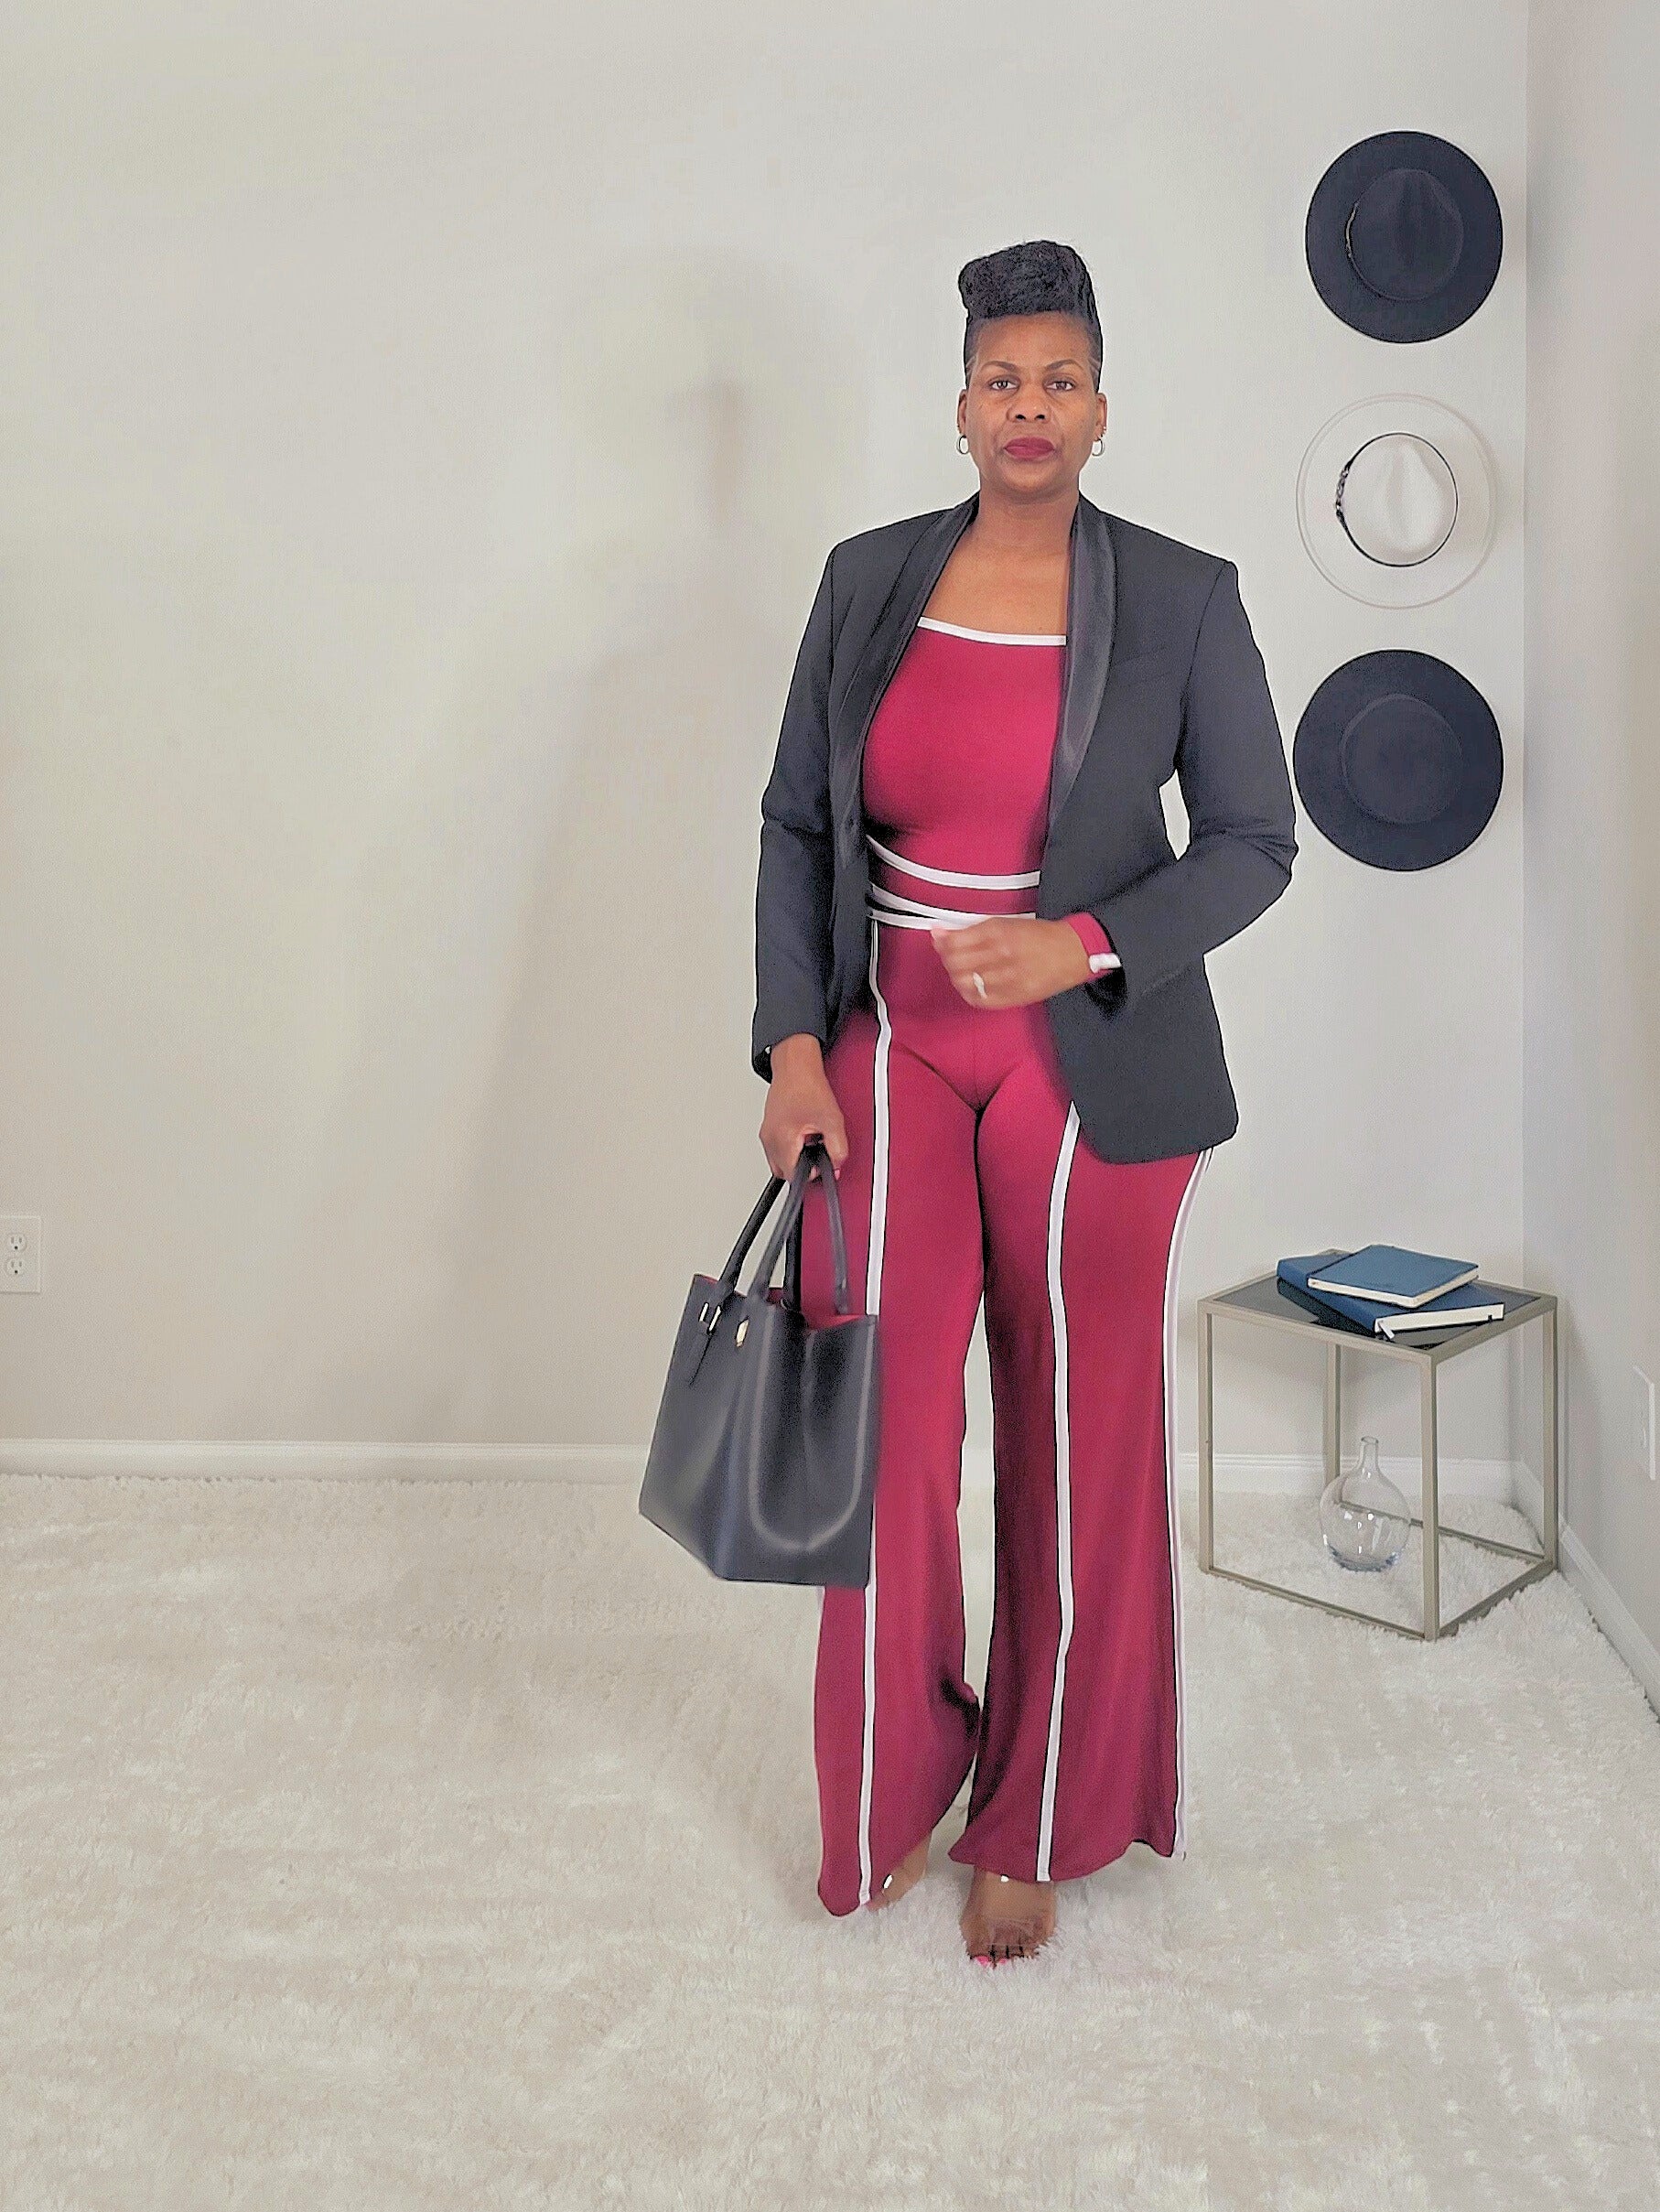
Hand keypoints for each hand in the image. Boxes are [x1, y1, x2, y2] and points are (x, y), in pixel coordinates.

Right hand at [759, 1034, 848, 1181]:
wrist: (796, 1067)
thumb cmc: (808, 1087)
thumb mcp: (832, 1120)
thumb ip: (838, 1148)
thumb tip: (837, 1166)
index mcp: (783, 1140)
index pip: (794, 1176)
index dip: (812, 1172)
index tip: (821, 1163)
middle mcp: (769, 1139)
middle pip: (785, 1172)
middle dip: (803, 1166)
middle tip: (817, 1148)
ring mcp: (766, 1134)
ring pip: (780, 1161)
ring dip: (795, 1157)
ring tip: (809, 1139)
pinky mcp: (767, 1129)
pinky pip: (777, 1149)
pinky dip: (790, 1147)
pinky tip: (801, 1133)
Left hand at [928, 917, 1091, 1008]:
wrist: (1072, 952)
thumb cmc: (1038, 935)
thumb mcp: (1005, 923)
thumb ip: (971, 929)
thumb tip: (939, 932)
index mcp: (998, 932)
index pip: (954, 943)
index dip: (942, 943)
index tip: (941, 941)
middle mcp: (1001, 955)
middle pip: (955, 964)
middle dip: (947, 959)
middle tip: (951, 956)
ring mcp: (1007, 978)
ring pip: (964, 983)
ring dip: (957, 977)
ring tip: (963, 971)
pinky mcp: (1013, 996)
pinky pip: (979, 1000)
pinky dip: (969, 993)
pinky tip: (973, 985)